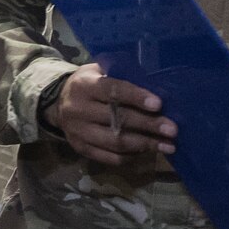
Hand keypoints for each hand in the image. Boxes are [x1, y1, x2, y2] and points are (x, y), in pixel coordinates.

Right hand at [44, 63, 175, 166]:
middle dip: (148, 125)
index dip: (136, 97)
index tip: (158, 104)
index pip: (112, 91)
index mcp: (84, 85)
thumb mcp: (98, 70)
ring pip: (115, 142)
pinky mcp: (81, 149)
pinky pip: (110, 157)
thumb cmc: (88, 83)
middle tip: (172, 130)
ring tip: (168, 146)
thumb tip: (156, 83)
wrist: (57, 104)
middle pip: (117, 120)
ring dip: (145, 145)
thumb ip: (120, 75)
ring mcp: (78, 132)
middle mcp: (78, 109)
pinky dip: (131, 156)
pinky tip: (148, 152)